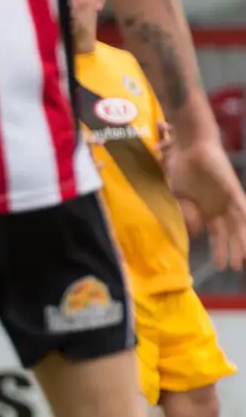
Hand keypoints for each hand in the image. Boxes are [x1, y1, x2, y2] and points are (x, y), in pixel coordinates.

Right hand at [167, 135, 245, 270]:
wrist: (189, 148)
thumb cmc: (181, 168)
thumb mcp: (178, 196)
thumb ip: (186, 214)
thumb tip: (193, 234)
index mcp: (206, 210)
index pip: (216, 234)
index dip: (217, 249)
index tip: (217, 265)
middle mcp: (220, 208)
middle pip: (228, 234)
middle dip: (230, 251)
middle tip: (232, 268)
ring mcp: (228, 201)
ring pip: (237, 227)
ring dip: (239, 244)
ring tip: (241, 261)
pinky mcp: (233, 193)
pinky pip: (242, 213)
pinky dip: (244, 228)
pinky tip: (245, 241)